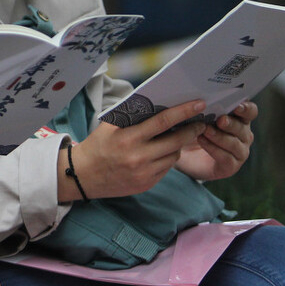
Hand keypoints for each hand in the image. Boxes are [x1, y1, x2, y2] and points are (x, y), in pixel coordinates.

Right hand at [61, 100, 206, 200]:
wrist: (84, 176)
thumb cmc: (98, 145)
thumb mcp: (109, 125)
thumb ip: (131, 114)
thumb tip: (156, 101)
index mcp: (129, 138)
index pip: (163, 122)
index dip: (183, 112)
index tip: (199, 105)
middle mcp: (139, 157)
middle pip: (176, 141)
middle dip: (191, 130)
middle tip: (200, 123)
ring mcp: (144, 173)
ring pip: (174, 156)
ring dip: (178, 145)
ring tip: (175, 138)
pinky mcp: (147, 184)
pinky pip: (166, 168)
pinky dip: (167, 158)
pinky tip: (161, 152)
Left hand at [175, 100, 256, 180]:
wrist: (183, 153)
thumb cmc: (193, 129)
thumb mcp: (197, 115)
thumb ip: (204, 106)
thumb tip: (200, 96)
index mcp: (240, 119)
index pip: (250, 112)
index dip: (246, 108)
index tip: (237, 106)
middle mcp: (243, 135)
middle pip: (242, 127)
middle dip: (231, 123)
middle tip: (220, 119)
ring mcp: (239, 152)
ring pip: (234, 143)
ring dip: (220, 136)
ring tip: (205, 130)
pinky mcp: (231, 166)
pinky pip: (225, 157)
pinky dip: (213, 148)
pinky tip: (201, 140)